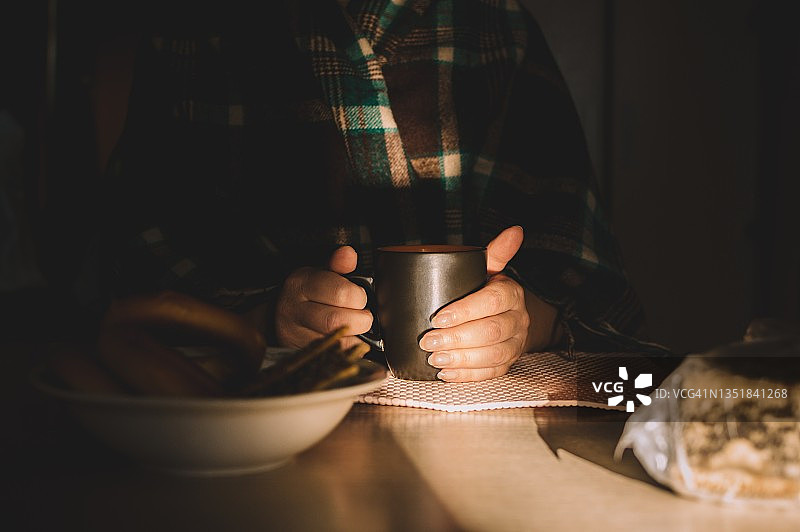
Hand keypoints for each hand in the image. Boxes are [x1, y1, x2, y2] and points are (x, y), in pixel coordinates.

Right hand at [276, 246, 372, 349]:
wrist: (282, 315)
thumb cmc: (309, 293)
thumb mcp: (321, 273)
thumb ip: (338, 265)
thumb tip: (349, 254)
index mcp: (301, 283)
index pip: (339, 292)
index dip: (358, 296)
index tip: (360, 296)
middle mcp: (293, 309)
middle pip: (336, 321)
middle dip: (360, 320)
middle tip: (363, 316)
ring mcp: (293, 335)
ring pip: (335, 342)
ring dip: (355, 337)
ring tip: (354, 327)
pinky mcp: (299, 353)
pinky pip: (332, 356)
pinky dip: (346, 350)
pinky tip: (345, 339)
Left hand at [420, 226, 559, 381]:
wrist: (509, 317)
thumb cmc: (489, 291)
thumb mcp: (490, 270)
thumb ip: (495, 252)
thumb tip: (515, 230)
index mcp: (511, 293)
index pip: (492, 301)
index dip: (465, 311)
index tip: (438, 317)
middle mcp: (518, 320)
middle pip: (491, 332)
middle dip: (457, 338)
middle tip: (428, 341)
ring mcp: (515, 344)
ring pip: (492, 356)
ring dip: (461, 360)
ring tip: (434, 359)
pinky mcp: (507, 364)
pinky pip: (490, 374)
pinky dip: (467, 375)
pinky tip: (446, 373)